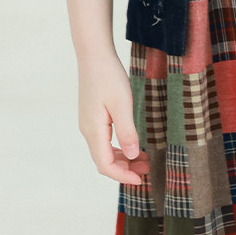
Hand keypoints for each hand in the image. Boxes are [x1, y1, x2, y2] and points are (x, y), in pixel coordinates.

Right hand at [78, 53, 151, 185]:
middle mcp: (88, 130)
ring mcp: (88, 124)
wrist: (94, 55)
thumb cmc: (108, 76)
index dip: (122, 176)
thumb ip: (127, 132)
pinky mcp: (92, 117)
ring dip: (123, 159)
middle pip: (104, 161)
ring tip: (144, 159)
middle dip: (125, 169)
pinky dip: (118, 148)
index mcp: (94, 130)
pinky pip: (104, 141)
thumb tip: (132, 156)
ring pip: (104, 151)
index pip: (105, 165)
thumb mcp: (122, 104)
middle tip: (147, 170)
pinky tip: (131, 145)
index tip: (141, 179)